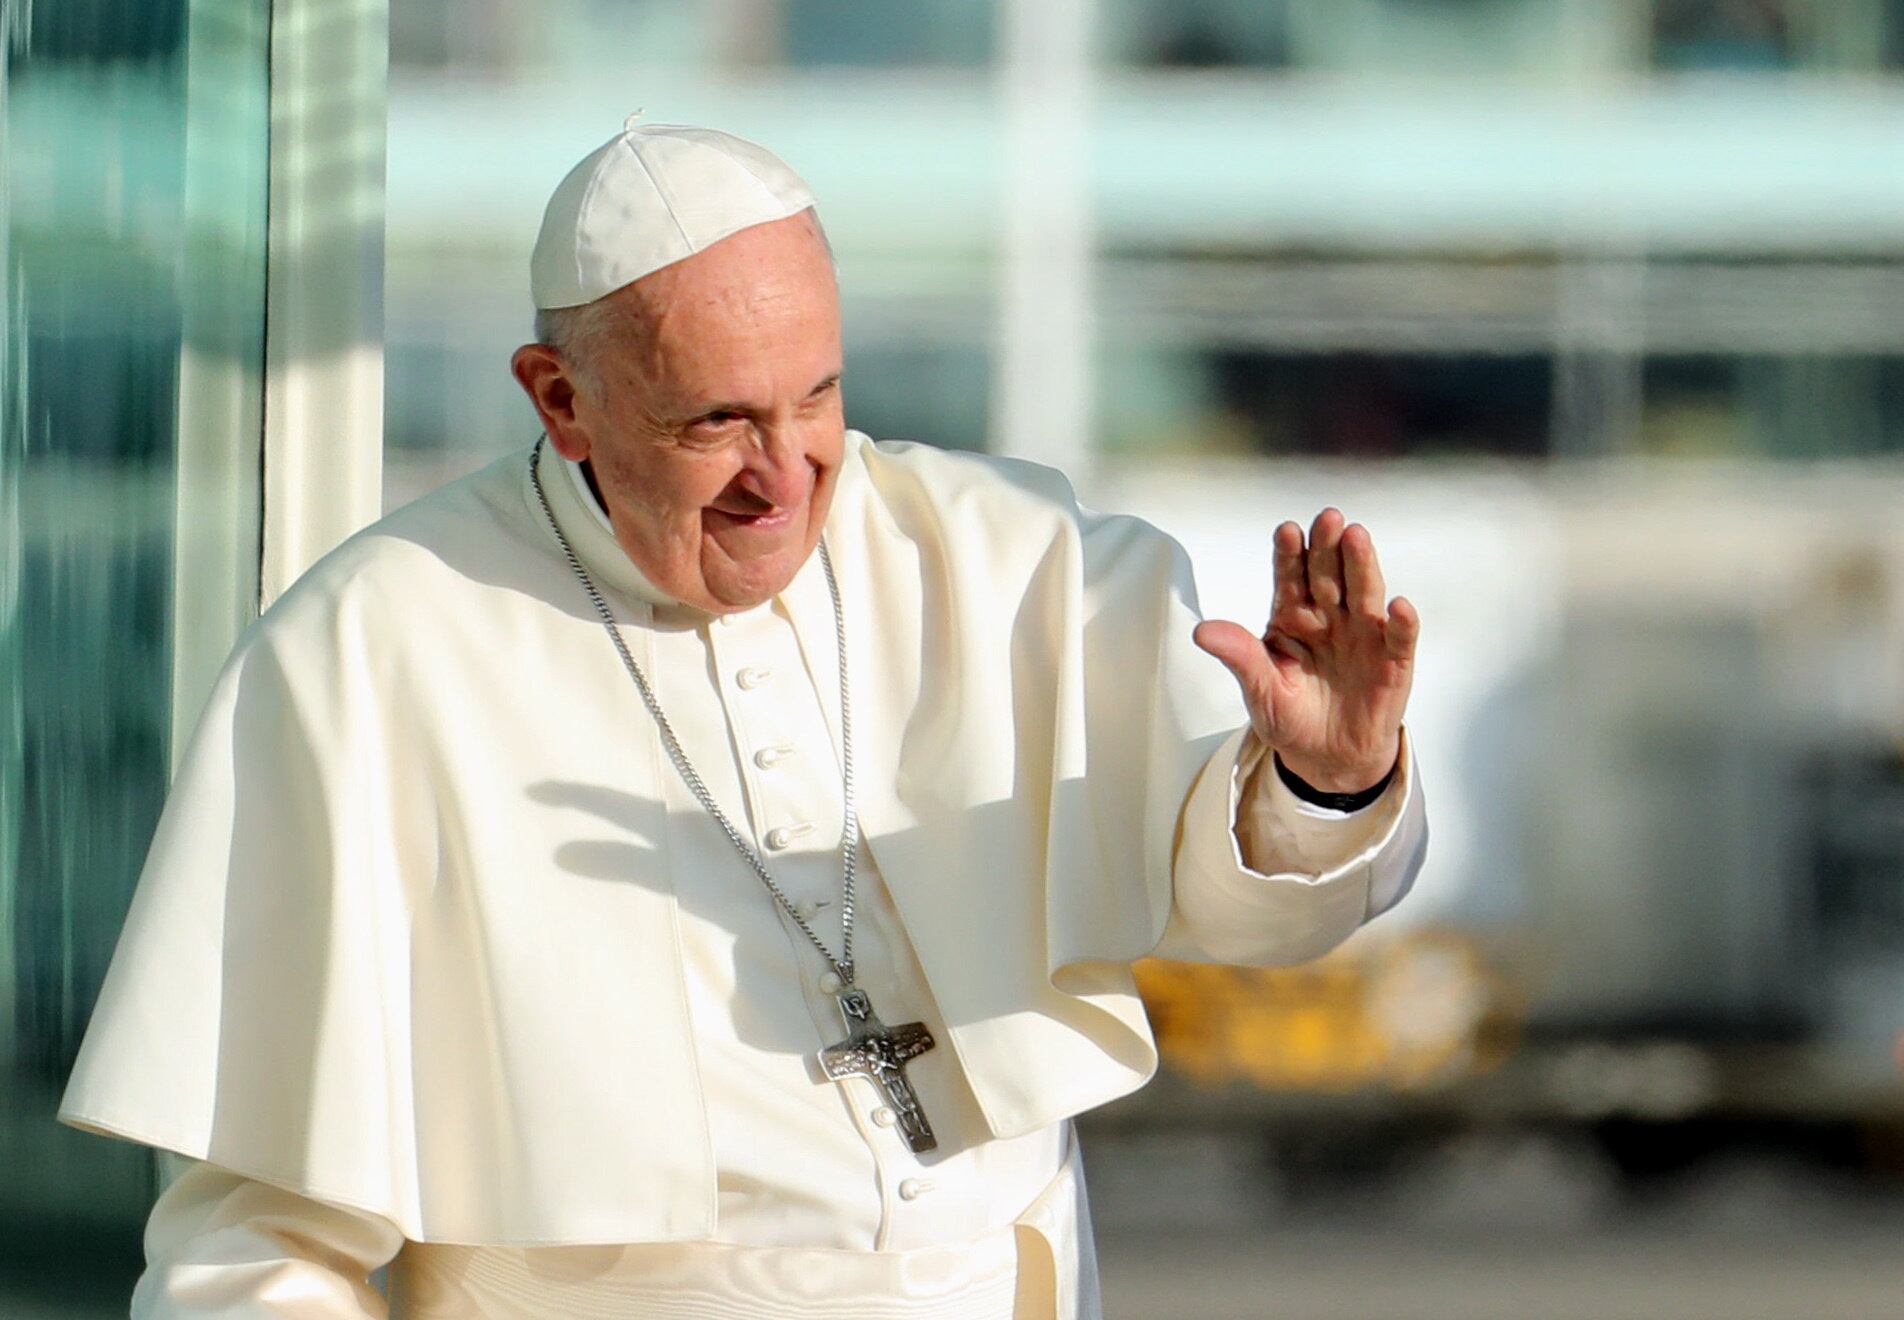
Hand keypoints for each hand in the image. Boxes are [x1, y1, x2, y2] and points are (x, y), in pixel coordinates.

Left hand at [1192, 508, 1417, 793]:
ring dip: (1362, 566)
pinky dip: (1401, 622)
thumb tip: (1200, 631)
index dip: (1289, 555)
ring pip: (1364, 593)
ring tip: (1357, 537)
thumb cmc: (1290, 717)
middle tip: (1327, 518)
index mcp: (1292, 616)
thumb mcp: (1259, 690)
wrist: (1326, 756)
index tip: (1286, 531)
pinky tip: (1398, 605)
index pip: (1290, 578)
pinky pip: (1398, 637)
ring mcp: (1363, 634)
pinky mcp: (1393, 659)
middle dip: (1327, 547)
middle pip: (1329, 575)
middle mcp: (1329, 616)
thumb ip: (1239, 657)